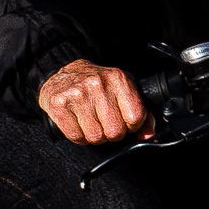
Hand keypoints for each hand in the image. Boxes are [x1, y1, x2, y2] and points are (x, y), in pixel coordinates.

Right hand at [39, 59, 153, 145]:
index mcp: (118, 79)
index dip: (131, 125)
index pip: (135, 118)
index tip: (124, 120)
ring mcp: (77, 94)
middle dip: (112, 133)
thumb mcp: (123, 90)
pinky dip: (79, 135)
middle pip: (115, 131)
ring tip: (92, 122)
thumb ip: (142, 113)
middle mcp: (98, 84)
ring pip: (95, 137)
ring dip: (95, 136)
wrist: (64, 71)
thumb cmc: (98, 84)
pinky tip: (79, 123)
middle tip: (106, 123)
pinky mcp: (59, 105)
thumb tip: (148, 135)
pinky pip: (76, 137)